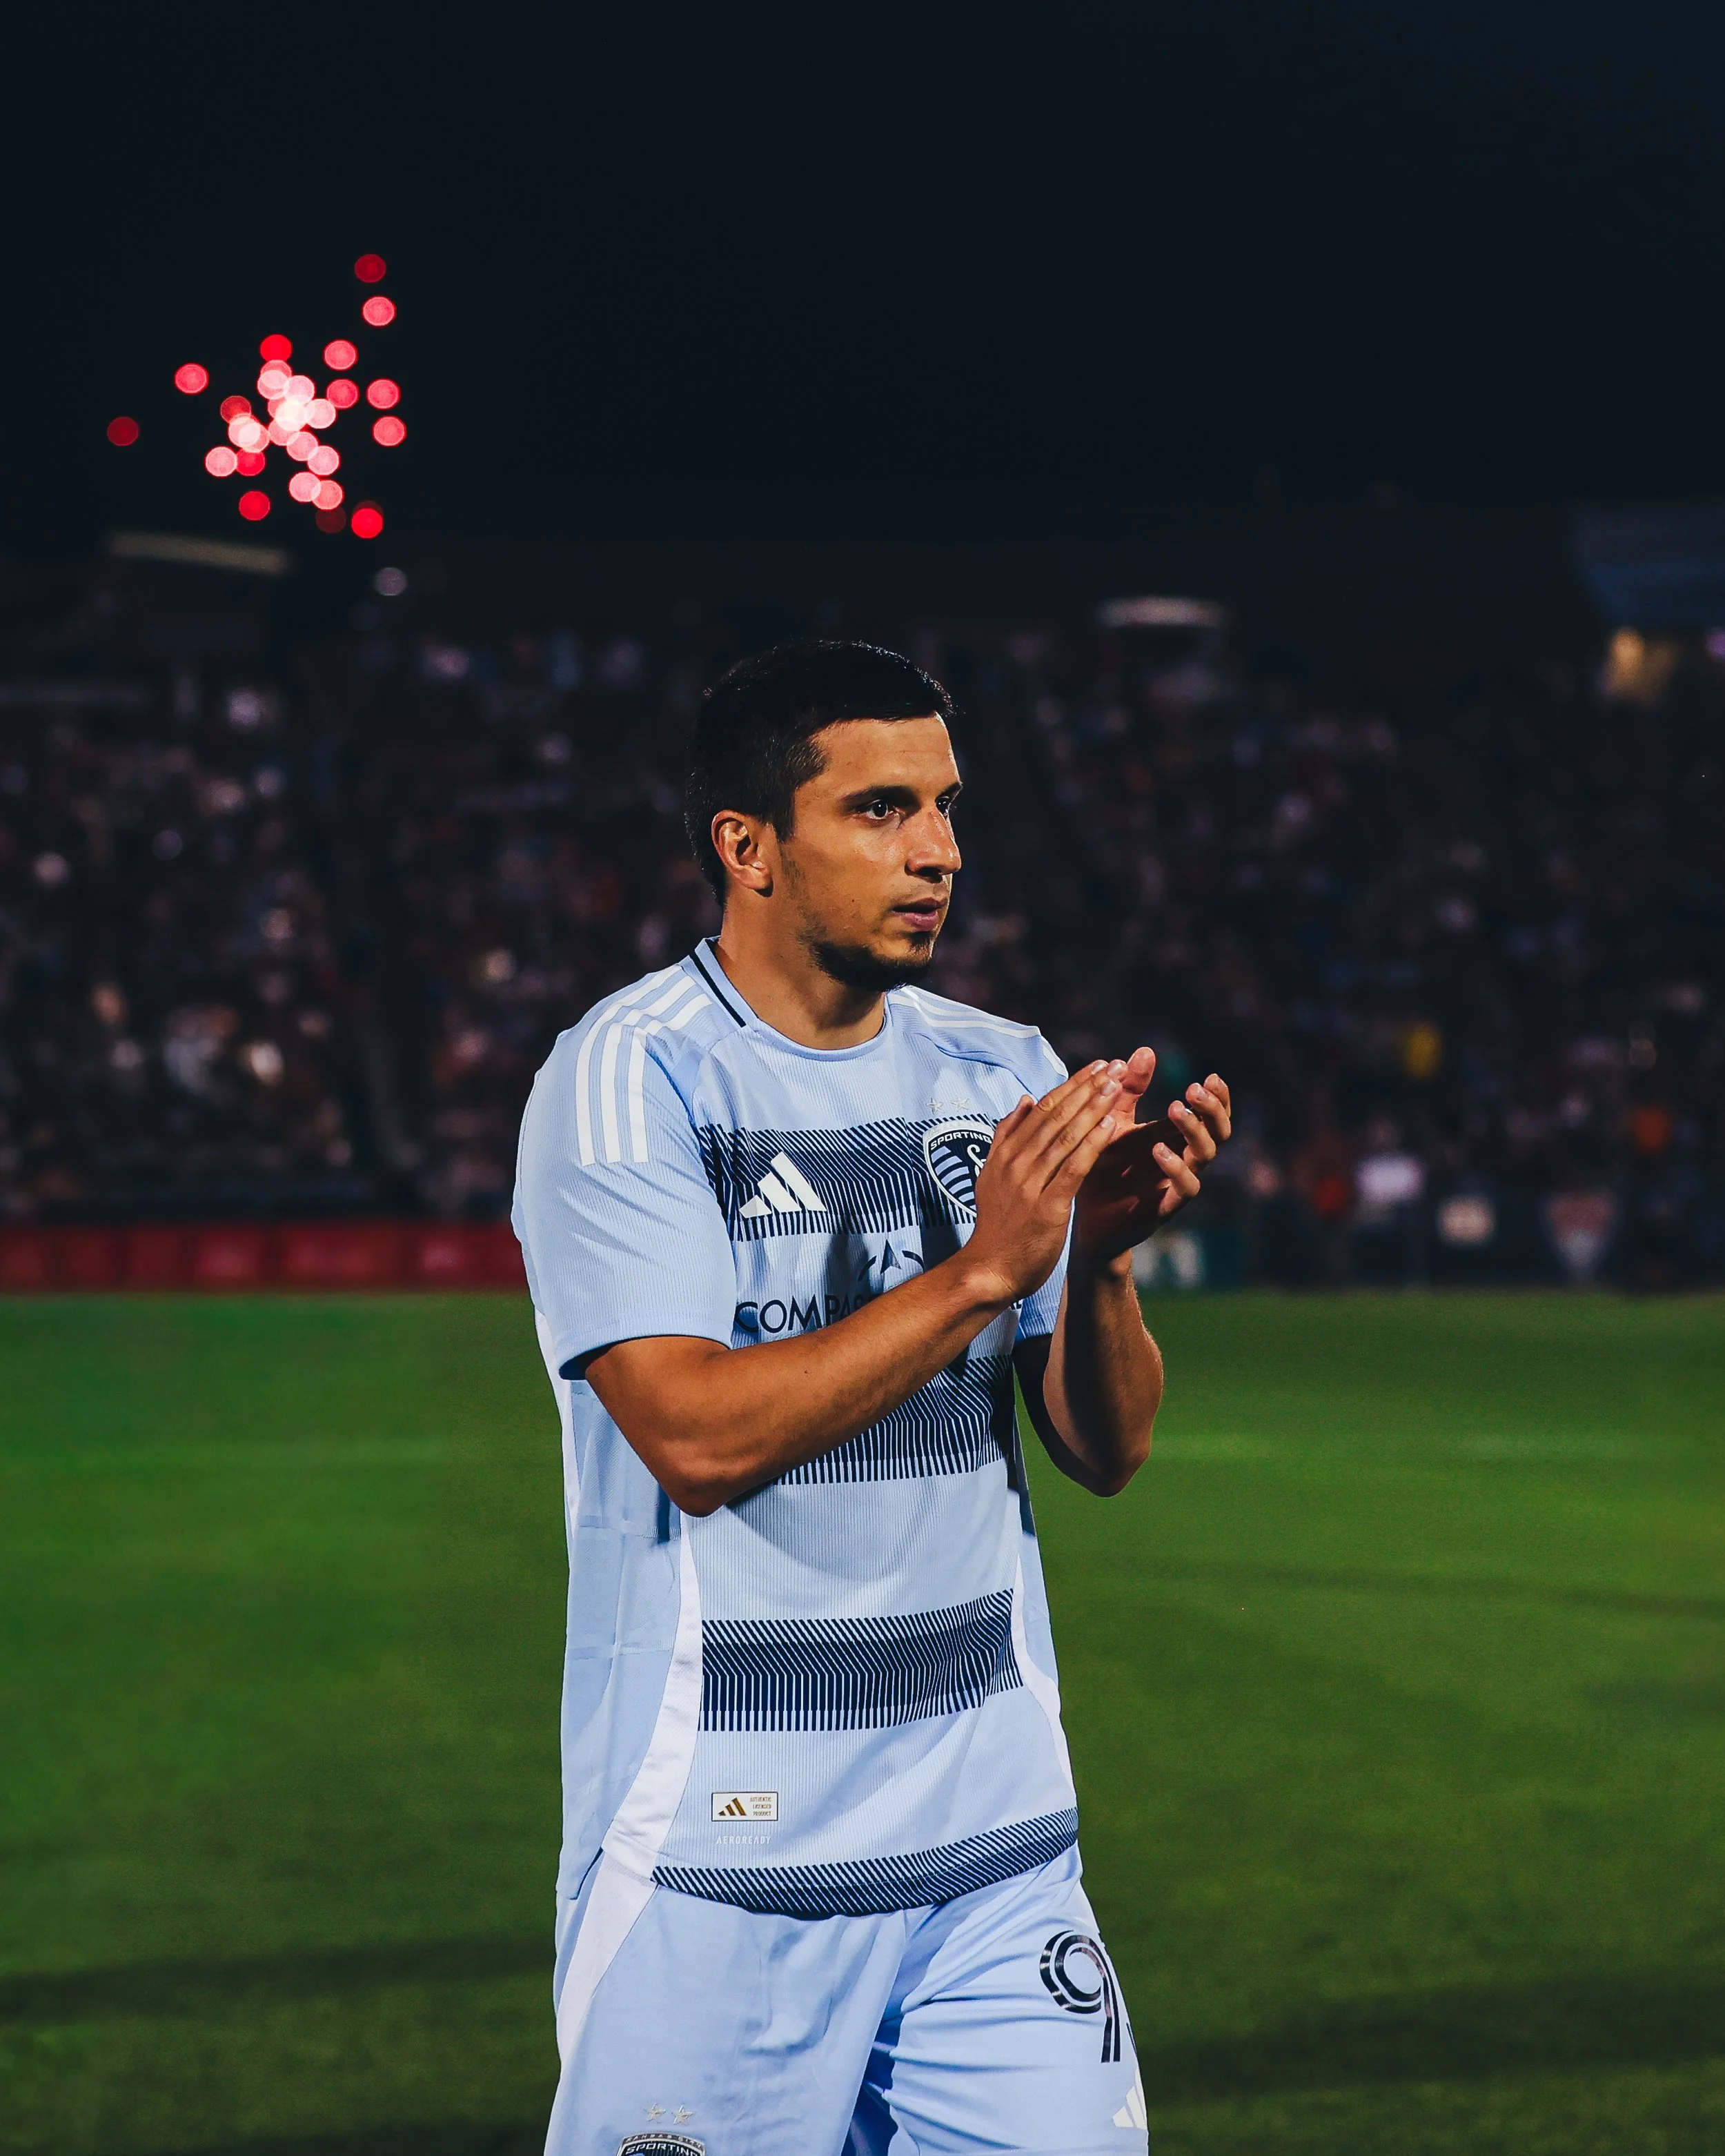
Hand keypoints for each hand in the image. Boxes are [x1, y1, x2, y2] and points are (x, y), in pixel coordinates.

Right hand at [963, 1063, 1125, 1305]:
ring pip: (1064, 1136)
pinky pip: (1073, 1168)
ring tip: (1116, 1085)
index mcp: (1005, 1154)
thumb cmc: (997, 1227)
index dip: (1071, 1085)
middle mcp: (1015, 1163)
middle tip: (1114, 1065)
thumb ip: (1005, 1137)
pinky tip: (1111, 1124)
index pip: (1041, 1109)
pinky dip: (1092, 1143)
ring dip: (1092, 1107)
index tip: (1097, 1066)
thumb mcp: (992, 1176)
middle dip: (1087, 1088)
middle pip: (1055, 1116)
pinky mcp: (1047, 1207)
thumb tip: (1022, 1100)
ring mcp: (1029, 1184)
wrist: (989, 1271)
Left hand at [1073, 1055, 1232, 1263]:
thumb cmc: (1102, 1165)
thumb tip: (1145, 1050)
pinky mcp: (1163, 1206)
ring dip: (1194, 1130)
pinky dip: (1176, 1167)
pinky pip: (1184, 1188)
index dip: (1219, 1097)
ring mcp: (1176, 1183)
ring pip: (1205, 1157)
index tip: (1212, 1076)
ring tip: (1175, 1109)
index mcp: (1175, 1137)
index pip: (1212, 1114)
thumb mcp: (1113, 1120)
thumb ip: (1129, 1089)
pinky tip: (1160, 1149)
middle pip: (1218, 1132)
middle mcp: (1183, 1158)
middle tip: (1195, 1089)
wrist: (1081, 1214)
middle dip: (1213, 1109)